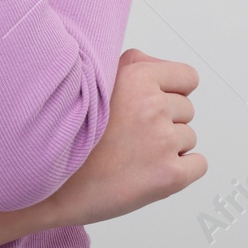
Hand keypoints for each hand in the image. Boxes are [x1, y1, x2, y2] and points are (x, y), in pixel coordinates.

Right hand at [40, 48, 206, 227]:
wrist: (50, 182)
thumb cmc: (71, 132)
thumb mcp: (96, 79)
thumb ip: (136, 65)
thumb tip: (165, 70)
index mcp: (138, 78)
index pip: (187, 78)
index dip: (170, 92)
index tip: (151, 105)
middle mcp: (152, 106)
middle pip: (187, 110)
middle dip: (165, 121)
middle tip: (132, 135)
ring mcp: (163, 142)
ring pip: (189, 138)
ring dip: (169, 147)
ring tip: (133, 153)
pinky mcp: (170, 176)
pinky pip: (197, 165)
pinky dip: (180, 170)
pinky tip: (148, 171)